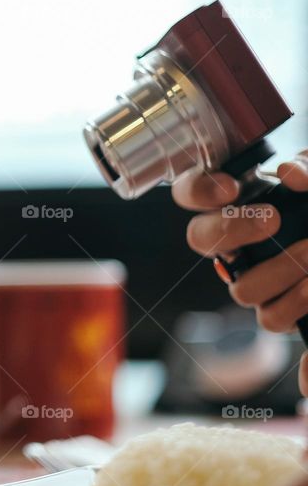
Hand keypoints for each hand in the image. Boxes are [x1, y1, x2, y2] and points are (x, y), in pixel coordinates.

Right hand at [173, 156, 307, 335]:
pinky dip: (295, 301)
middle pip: (199, 239)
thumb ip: (306, 168)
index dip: (199, 192)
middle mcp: (233, 243)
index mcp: (234, 205)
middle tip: (271, 219)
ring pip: (241, 288)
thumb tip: (290, 174)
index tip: (231, 188)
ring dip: (280, 268)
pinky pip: (270, 317)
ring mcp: (251, 278)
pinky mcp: (276, 309)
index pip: (190, 193)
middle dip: (231, 229)